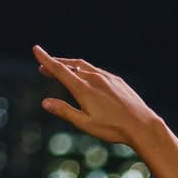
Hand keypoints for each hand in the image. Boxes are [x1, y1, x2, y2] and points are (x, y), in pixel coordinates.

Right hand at [34, 46, 156, 145]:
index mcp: (83, 89)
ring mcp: (107, 77)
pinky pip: (97, 71)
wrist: (142, 125)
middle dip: (56, 64)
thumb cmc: (113, 128)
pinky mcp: (116, 80)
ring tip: (63, 69)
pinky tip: (85, 76)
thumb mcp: (85, 124)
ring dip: (70, 66)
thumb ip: (65, 111)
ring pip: (84, 66)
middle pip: (70, 66)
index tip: (36, 49)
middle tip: (43, 66)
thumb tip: (45, 102)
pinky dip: (85, 70)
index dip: (46, 59)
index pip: (60, 70)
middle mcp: (94, 78)